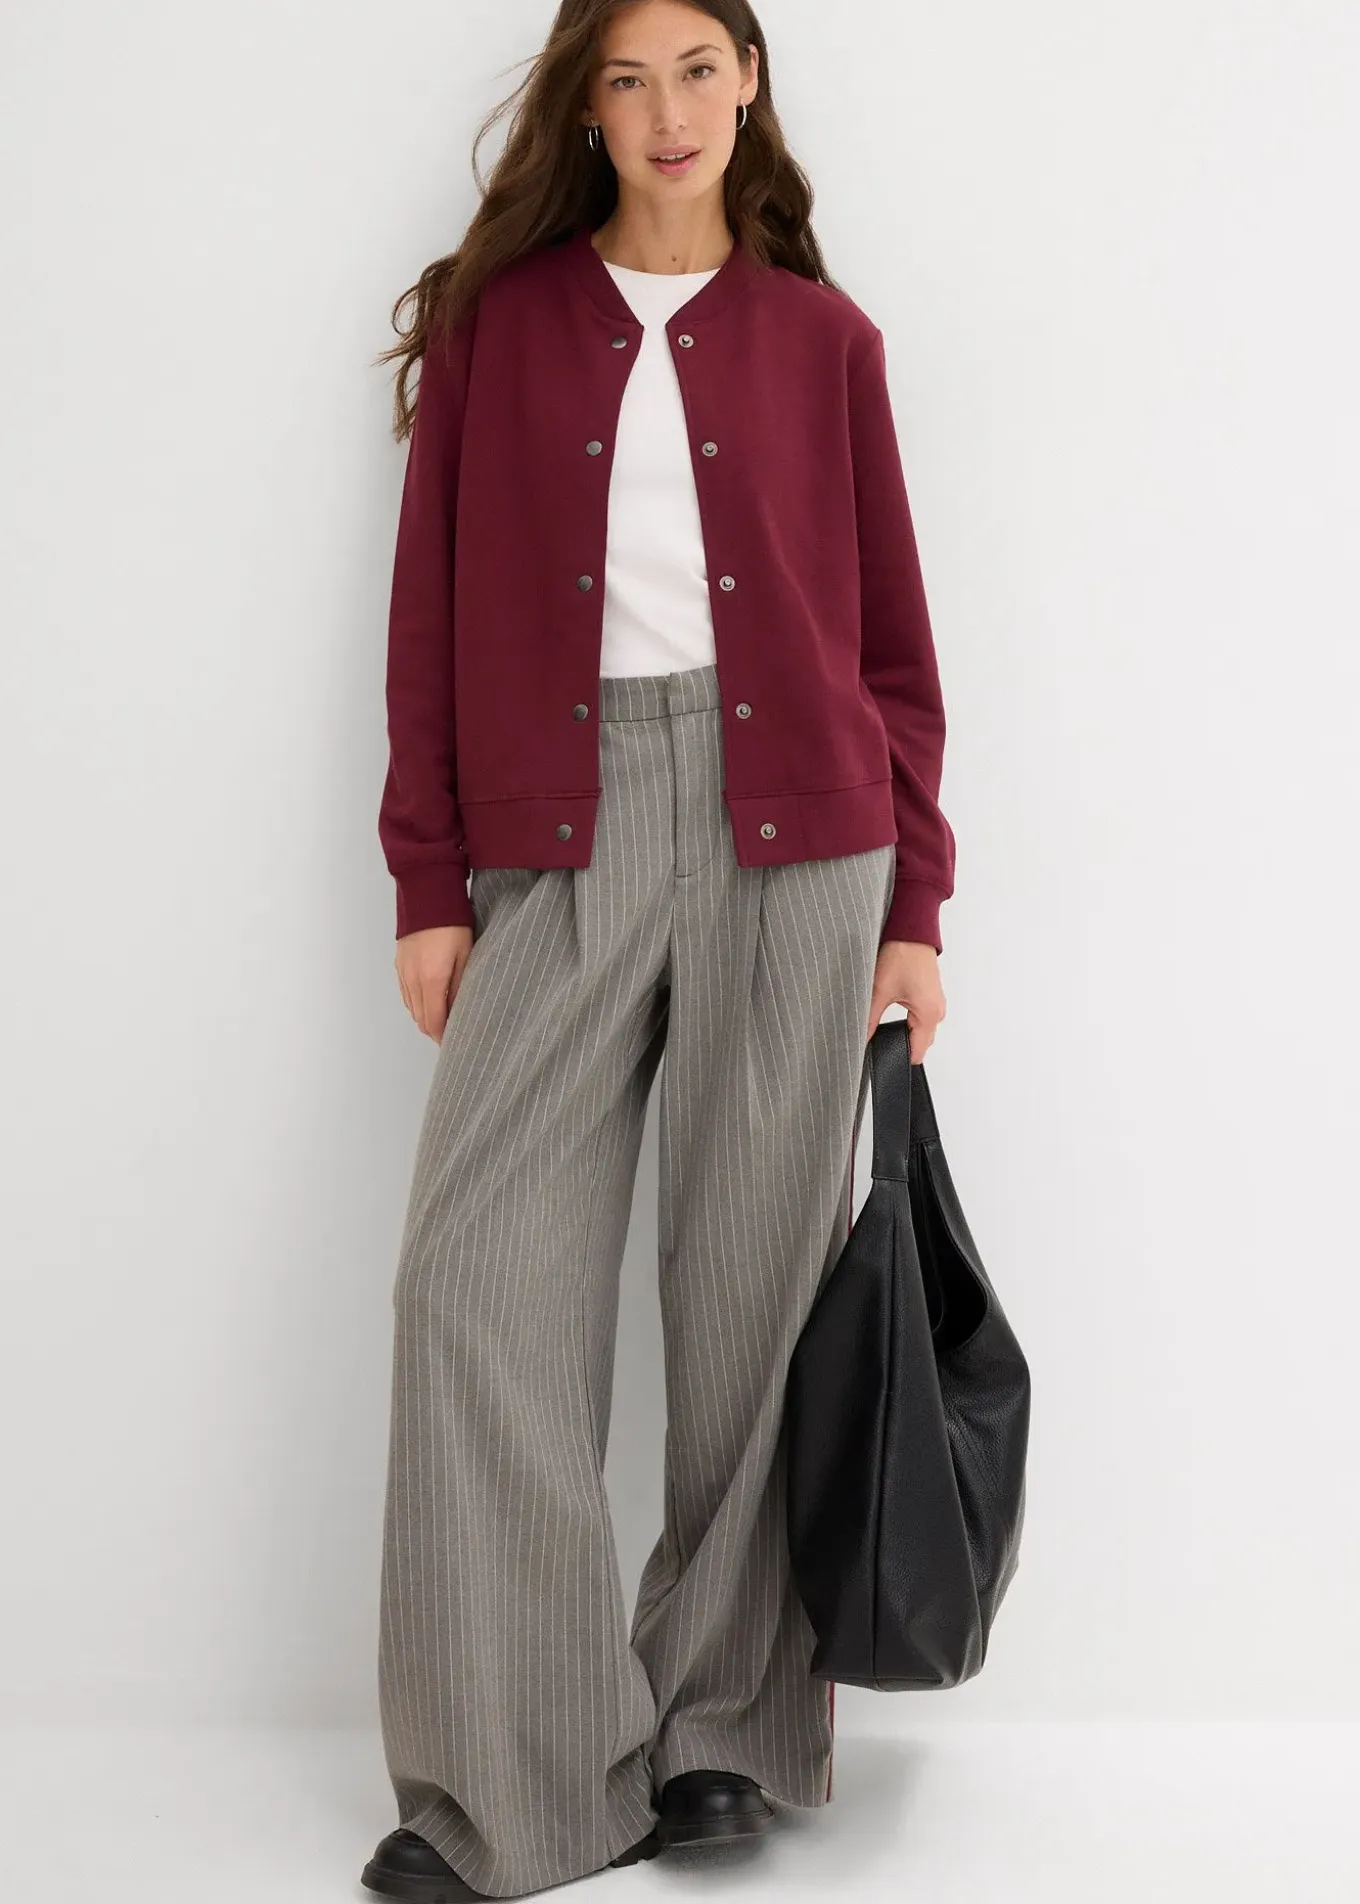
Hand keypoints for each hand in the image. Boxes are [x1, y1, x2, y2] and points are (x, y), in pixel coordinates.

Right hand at [395, 923, 473, 1043]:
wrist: (426, 897)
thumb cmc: (452, 924)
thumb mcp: (466, 955)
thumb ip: (461, 986)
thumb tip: (459, 1011)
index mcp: (432, 980)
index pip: (434, 1021)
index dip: (442, 1037)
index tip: (453, 1043)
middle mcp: (413, 980)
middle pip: (421, 1019)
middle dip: (435, 1031)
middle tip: (450, 1034)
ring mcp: (403, 973)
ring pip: (412, 1009)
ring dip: (425, 1018)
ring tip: (442, 1019)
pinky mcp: (399, 965)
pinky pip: (406, 995)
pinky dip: (416, 1004)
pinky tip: (428, 1002)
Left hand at [867, 940, 945, 1060]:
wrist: (911, 929)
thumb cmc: (901, 953)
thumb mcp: (878, 990)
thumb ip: (868, 1020)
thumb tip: (858, 1040)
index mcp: (928, 1014)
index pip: (916, 1053)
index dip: (897, 1057)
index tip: (880, 1055)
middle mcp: (937, 1011)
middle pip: (919, 1043)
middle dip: (899, 1044)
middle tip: (876, 1036)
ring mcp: (935, 1003)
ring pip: (919, 1030)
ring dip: (903, 1030)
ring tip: (883, 1019)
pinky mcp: (930, 995)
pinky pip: (920, 1017)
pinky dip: (908, 1019)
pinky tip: (891, 1008)